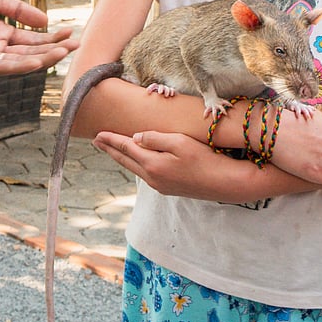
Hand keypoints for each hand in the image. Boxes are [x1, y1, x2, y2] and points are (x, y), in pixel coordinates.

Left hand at [0, 0, 77, 73]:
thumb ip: (18, 9)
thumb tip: (46, 20)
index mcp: (0, 32)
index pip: (32, 40)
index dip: (52, 39)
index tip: (72, 34)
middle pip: (28, 53)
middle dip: (52, 51)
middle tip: (74, 46)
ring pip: (15, 62)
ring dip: (39, 60)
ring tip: (61, 54)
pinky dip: (16, 65)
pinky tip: (34, 61)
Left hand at [93, 130, 273, 202]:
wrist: (226, 184)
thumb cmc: (205, 158)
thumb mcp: (180, 142)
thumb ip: (155, 139)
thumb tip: (135, 138)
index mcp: (152, 165)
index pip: (125, 148)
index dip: (111, 140)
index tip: (97, 133)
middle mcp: (153, 178)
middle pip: (125, 160)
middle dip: (110, 149)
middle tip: (96, 140)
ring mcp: (160, 185)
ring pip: (134, 168)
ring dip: (121, 157)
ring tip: (111, 149)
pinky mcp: (169, 188)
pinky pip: (145, 174)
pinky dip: (135, 164)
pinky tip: (136, 160)